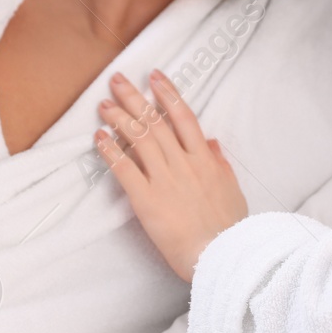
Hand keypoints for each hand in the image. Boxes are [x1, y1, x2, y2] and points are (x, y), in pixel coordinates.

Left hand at [94, 69, 247, 282]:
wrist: (220, 255)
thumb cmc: (229, 229)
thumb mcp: (232, 190)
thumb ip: (219, 164)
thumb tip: (210, 142)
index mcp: (205, 160)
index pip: (184, 117)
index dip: (168, 94)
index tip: (155, 77)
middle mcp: (183, 164)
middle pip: (155, 122)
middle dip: (134, 97)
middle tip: (117, 80)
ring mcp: (164, 180)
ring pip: (138, 139)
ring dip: (119, 118)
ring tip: (103, 105)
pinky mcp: (147, 200)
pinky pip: (124, 169)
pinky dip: (110, 151)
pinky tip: (99, 138)